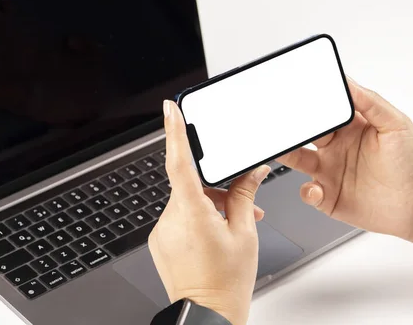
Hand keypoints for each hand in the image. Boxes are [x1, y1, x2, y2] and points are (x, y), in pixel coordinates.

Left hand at [148, 100, 269, 324]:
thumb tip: (252, 172)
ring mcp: (162, 231)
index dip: (174, 132)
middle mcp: (170, 219)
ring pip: (186, 201)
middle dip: (215, 188)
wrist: (207, 316)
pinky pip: (179, 216)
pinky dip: (197, 218)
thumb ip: (244, 196)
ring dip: (208, 206)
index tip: (169, 109)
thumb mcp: (244, 233)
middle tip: (236, 205)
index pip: (179, 162)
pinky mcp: (160, 241)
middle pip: (190, 184)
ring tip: (232, 227)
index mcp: (192, 213)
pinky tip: (214, 235)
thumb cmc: (227, 283)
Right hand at [278, 78, 412, 239]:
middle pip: (304, 134)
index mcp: (348, 127)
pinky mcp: (329, 197)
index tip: (296, 97)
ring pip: (298, 160)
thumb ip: (371, 102)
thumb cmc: (412, 163)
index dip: (308, 104)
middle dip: (290, 127)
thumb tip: (349, 81)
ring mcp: (330, 172)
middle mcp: (335, 148)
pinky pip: (308, 192)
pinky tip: (316, 188)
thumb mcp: (396, 124)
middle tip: (279, 123)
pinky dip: (307, 191)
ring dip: (286, 154)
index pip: (322, 111)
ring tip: (280, 150)